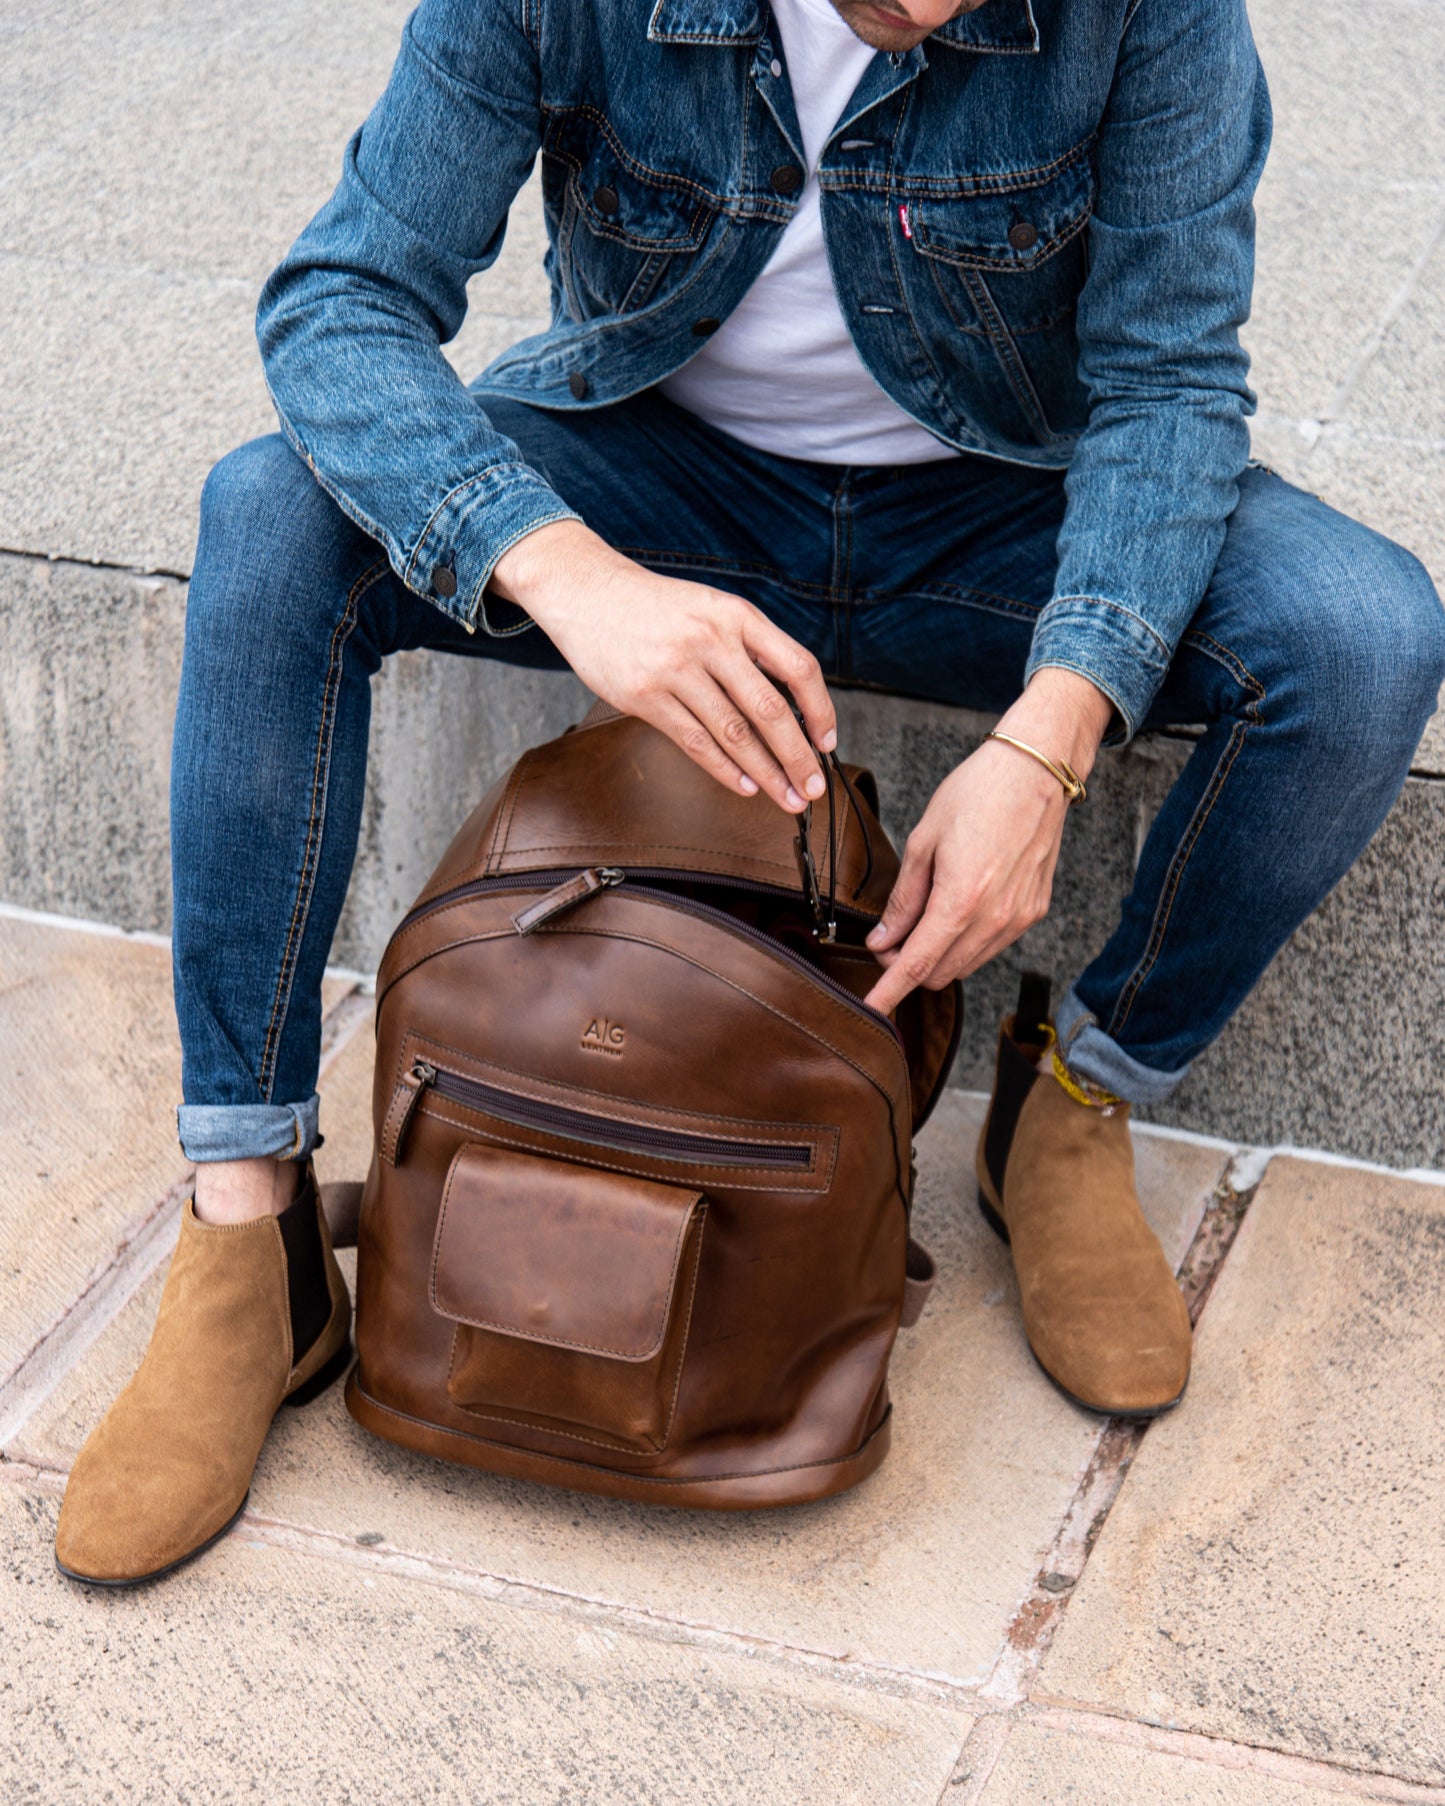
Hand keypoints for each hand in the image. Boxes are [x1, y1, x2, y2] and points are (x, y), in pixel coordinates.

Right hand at [491, 520, 834, 812]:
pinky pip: (695, 741)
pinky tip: (744, 786)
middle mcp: (710, 640)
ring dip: (766, 772)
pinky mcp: (645, 696)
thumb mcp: (713, 608)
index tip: (827, 742)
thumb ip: (750, 647)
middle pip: (769, 709)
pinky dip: (725, 769)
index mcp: (737, 616)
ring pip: (734, 733)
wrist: (587, 592)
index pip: (797, 666)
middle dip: (797, 756)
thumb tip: (792, 705)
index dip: (819, 709)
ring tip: (785, 797)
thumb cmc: (658, 608)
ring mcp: (676, 669)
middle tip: (812, 788)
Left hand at [863, 669, 1112, 1013]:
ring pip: (966, 964)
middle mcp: (994, 919)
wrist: (1037, 770)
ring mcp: (1019, 919)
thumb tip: (882, 940)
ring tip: (920, 919)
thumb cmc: (977, 793)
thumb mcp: (924, 841)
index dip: (889, 990)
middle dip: (907, 967)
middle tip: (887, 939)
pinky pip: (991, 946)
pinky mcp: (1034, 911)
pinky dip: (965, 942)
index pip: (916, 965)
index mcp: (960, 901)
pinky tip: (955, 910)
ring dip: (937, 956)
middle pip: (940, 973)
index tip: (871, 1009)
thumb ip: (903, 899)